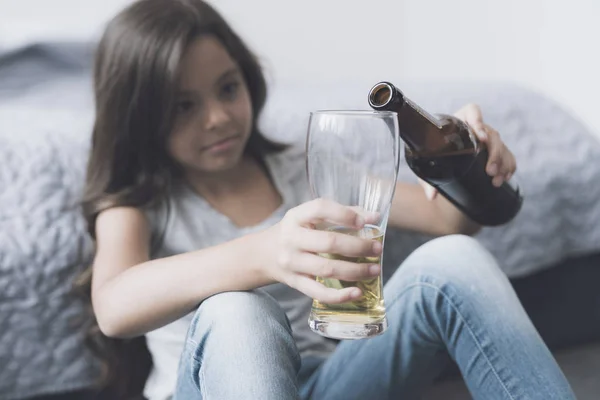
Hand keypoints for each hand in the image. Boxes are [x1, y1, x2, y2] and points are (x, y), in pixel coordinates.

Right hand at [262, 199, 382, 303]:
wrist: (263, 254)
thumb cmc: (296, 232)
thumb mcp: (309, 217)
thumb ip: (340, 214)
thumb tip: (374, 217)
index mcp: (296, 216)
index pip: (320, 208)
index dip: (345, 214)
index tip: (364, 221)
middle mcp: (291, 238)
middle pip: (329, 242)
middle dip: (359, 247)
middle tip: (377, 249)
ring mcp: (292, 262)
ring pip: (328, 268)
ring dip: (356, 271)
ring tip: (375, 269)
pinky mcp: (295, 282)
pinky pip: (319, 292)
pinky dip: (340, 295)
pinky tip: (357, 292)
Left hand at [420, 103, 517, 198]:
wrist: (440, 160)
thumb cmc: (432, 157)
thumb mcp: (428, 167)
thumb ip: (427, 180)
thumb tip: (432, 195)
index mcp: (457, 123)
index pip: (471, 111)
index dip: (478, 120)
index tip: (480, 137)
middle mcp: (475, 129)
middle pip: (491, 133)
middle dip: (494, 153)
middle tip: (490, 171)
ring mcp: (486, 139)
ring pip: (501, 145)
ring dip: (503, 163)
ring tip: (496, 180)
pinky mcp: (494, 151)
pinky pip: (507, 155)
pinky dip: (509, 166)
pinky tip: (506, 177)